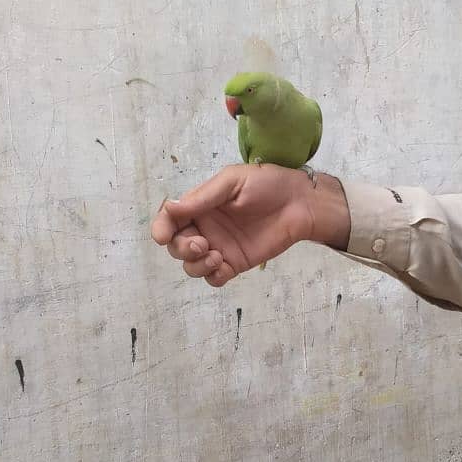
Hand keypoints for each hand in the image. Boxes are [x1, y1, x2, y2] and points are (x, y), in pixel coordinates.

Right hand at [151, 164, 349, 285]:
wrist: (300, 203)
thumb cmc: (267, 184)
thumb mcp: (232, 182)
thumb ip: (202, 197)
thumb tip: (169, 208)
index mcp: (200, 205)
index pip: (169, 219)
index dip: (160, 228)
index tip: (162, 236)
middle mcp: (205, 227)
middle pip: (176, 246)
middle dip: (182, 248)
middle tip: (202, 244)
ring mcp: (219, 247)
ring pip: (192, 266)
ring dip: (196, 265)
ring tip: (216, 256)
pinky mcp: (235, 263)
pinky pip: (214, 279)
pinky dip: (213, 276)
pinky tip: (224, 266)